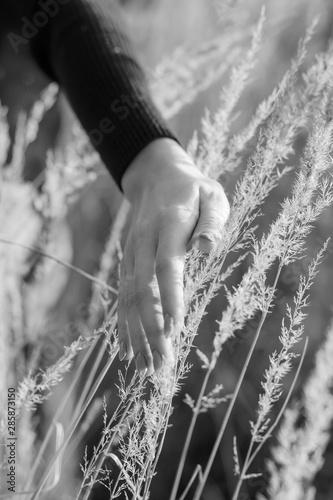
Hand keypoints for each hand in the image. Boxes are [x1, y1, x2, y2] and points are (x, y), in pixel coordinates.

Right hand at [118, 138, 229, 375]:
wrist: (156, 177)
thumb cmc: (193, 191)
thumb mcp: (212, 196)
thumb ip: (211, 222)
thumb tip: (208, 248)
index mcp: (168, 226)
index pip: (167, 266)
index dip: (170, 298)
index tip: (175, 330)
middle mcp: (143, 243)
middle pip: (143, 290)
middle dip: (151, 329)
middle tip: (160, 365)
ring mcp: (132, 254)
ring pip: (129, 299)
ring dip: (137, 335)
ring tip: (145, 368)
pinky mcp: (128, 263)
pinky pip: (122, 297)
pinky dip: (124, 325)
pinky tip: (127, 350)